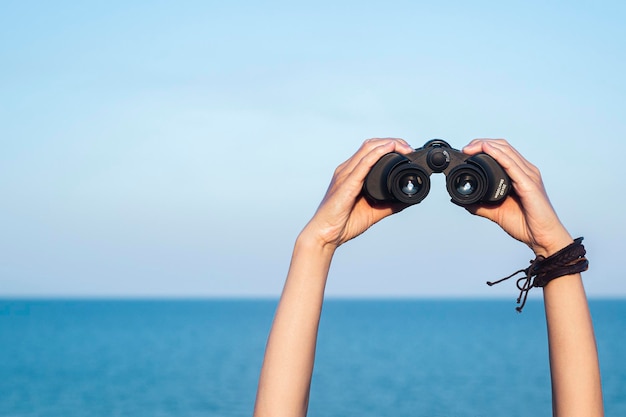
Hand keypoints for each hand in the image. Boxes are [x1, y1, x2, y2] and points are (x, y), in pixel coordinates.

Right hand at [303, 138, 413, 248]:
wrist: (325, 235)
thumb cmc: (343, 224)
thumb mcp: (373, 212)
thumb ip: (389, 205)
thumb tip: (407, 200)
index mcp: (351, 174)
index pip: (370, 151)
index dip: (388, 146)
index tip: (406, 152)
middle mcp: (346, 170)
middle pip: (370, 145)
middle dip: (392, 142)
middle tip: (408, 148)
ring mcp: (345, 175)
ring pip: (368, 149)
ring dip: (388, 144)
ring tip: (404, 147)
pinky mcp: (346, 184)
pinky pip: (363, 163)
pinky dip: (378, 153)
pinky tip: (389, 148)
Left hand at [462, 139, 572, 256]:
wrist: (541, 237)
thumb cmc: (525, 224)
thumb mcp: (496, 212)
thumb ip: (480, 206)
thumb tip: (463, 202)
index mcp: (520, 175)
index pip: (502, 151)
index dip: (484, 147)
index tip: (467, 151)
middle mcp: (526, 172)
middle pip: (503, 147)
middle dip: (482, 143)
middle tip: (466, 148)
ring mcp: (529, 176)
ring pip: (507, 152)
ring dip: (487, 146)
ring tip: (471, 147)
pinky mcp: (529, 185)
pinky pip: (512, 166)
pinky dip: (498, 155)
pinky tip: (487, 150)